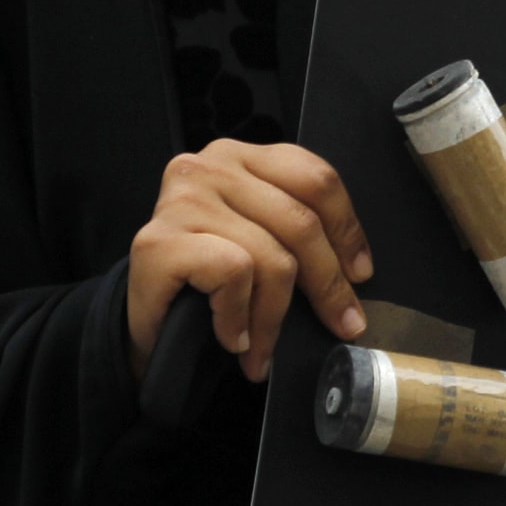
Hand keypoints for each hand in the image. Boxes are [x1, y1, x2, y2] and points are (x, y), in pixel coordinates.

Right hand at [128, 142, 376, 384]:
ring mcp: (181, 201)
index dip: (347, 229)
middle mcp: (208, 166)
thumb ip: (293, 227)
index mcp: (240, 157)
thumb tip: (355, 268)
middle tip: (341, 325)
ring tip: (263, 347)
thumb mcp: (256, 236)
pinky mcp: (159, 241)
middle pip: (300, 222)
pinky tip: (230, 336)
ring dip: (273, 319)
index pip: (314, 178)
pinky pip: (232, 274)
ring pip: (270, 257)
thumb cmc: (205, 279)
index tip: (361, 273)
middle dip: (328, 285)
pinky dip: (237, 315)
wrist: (145, 319)